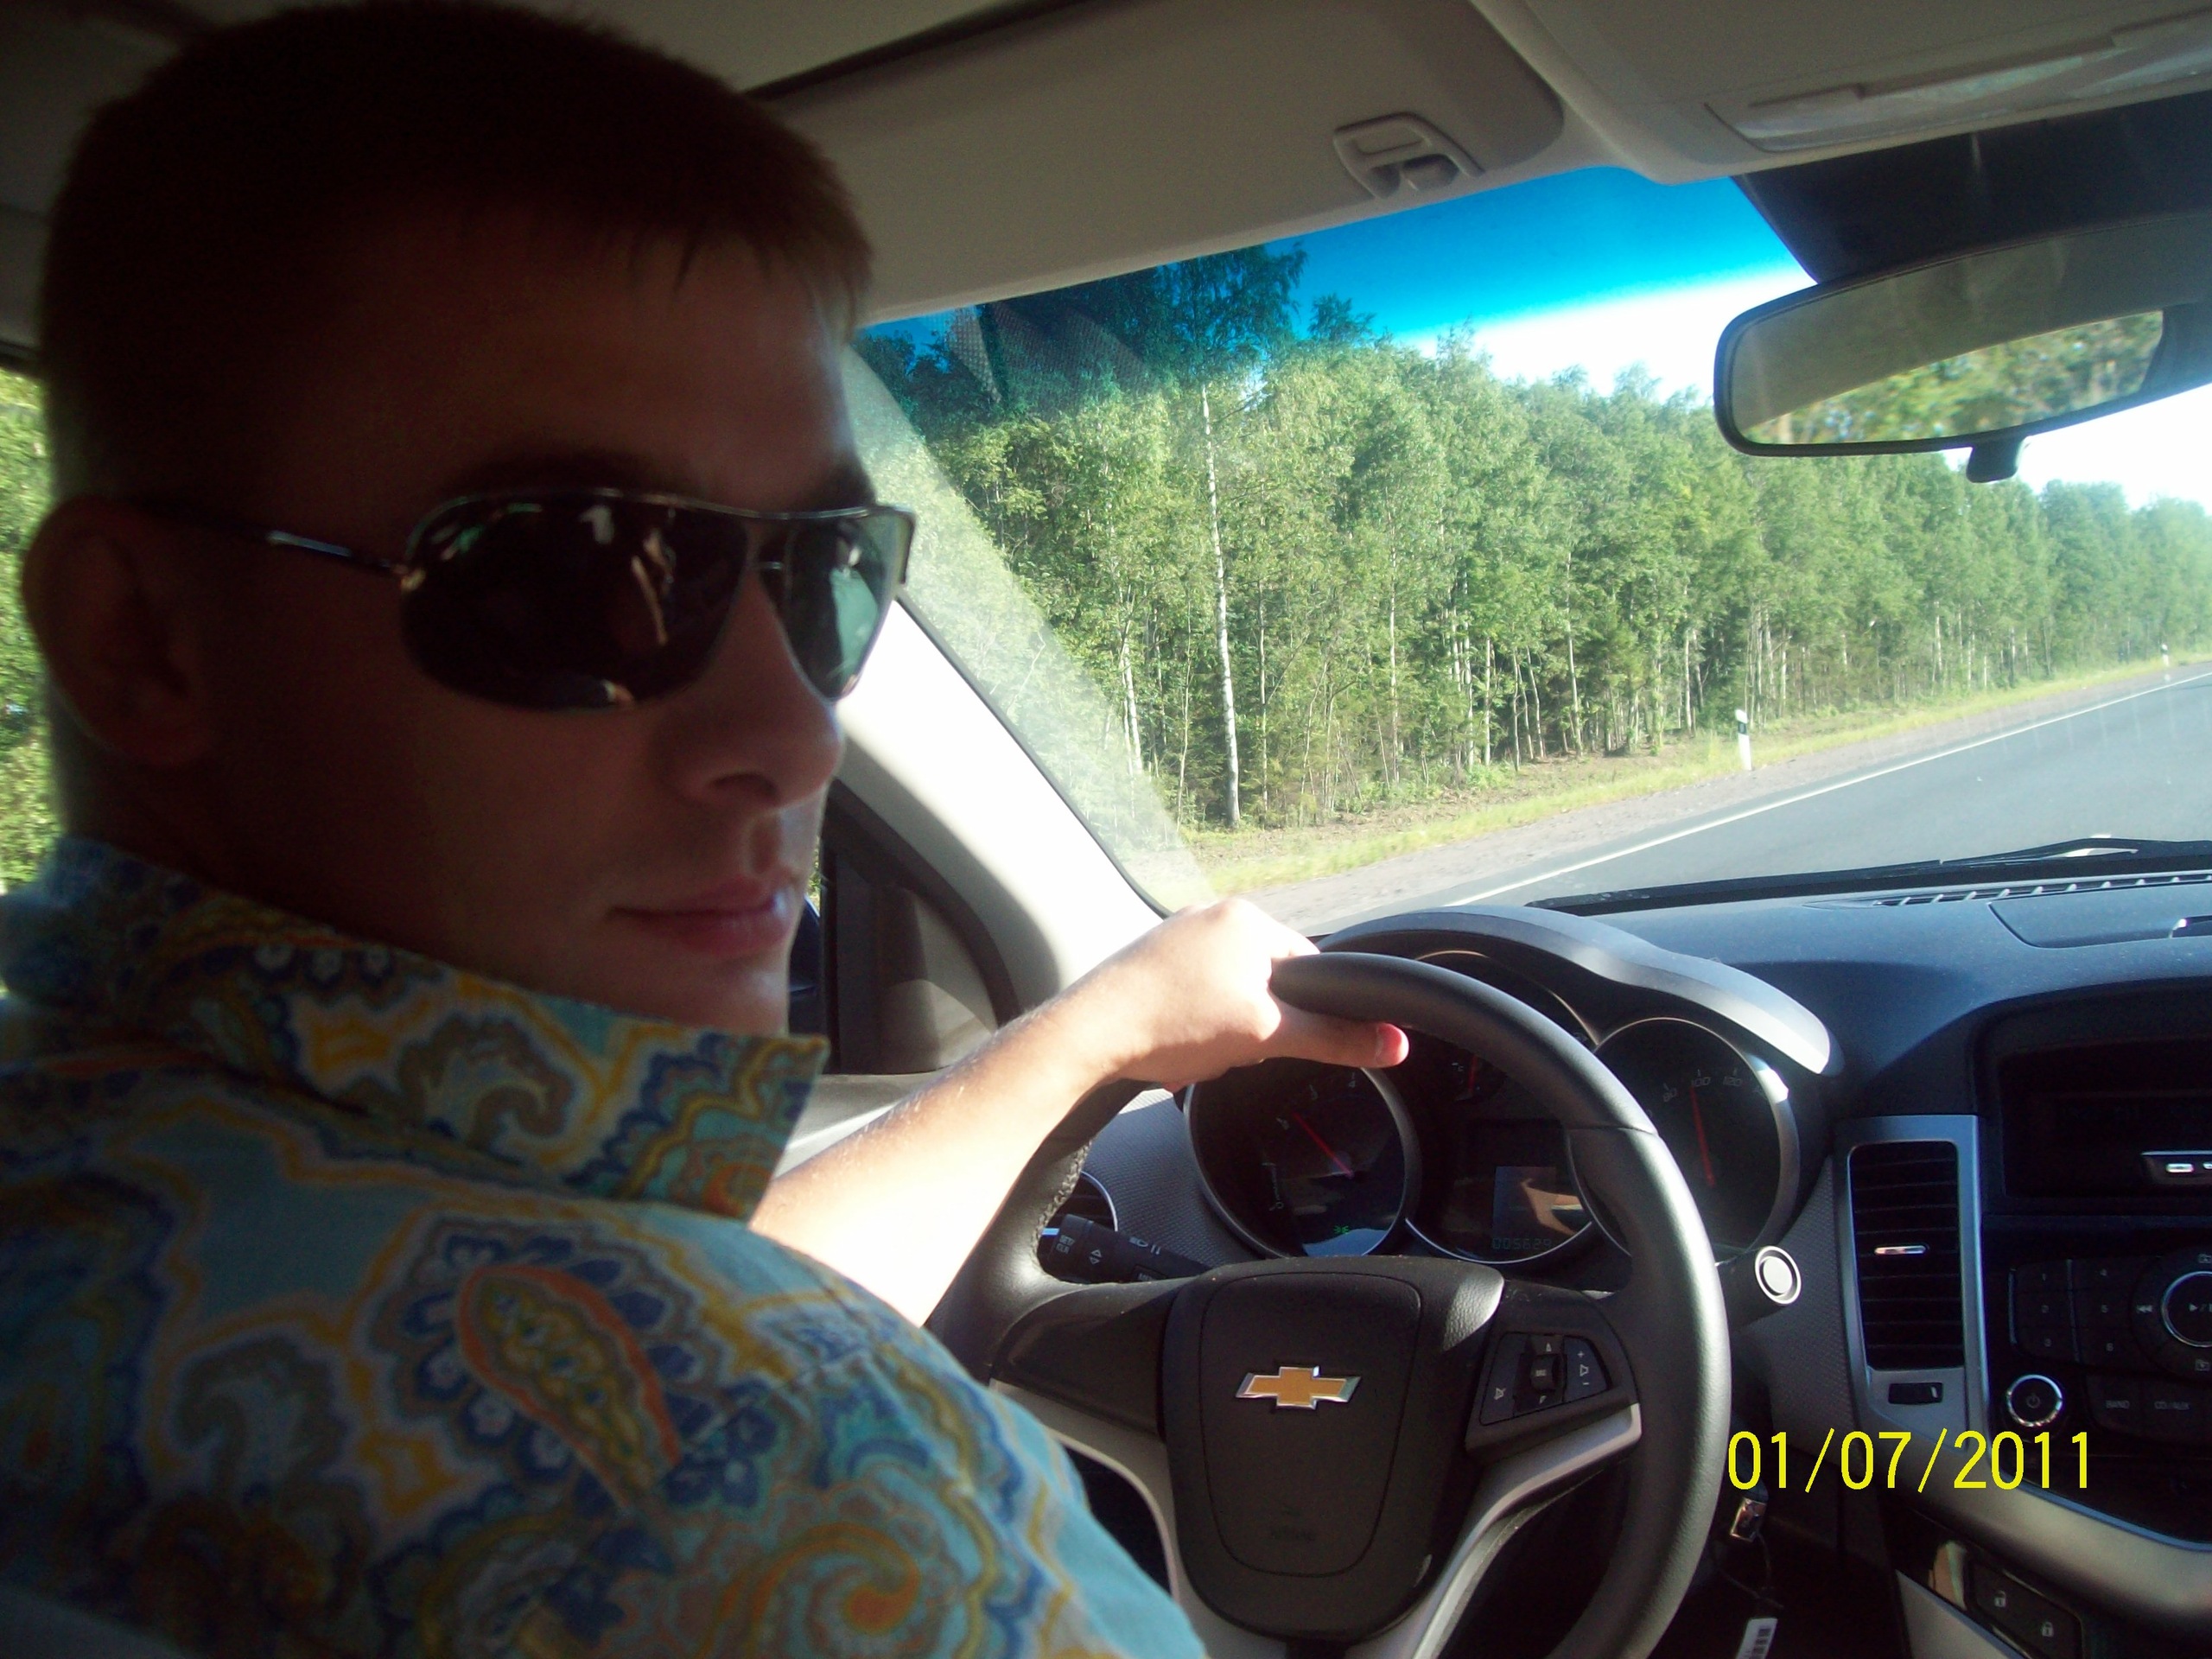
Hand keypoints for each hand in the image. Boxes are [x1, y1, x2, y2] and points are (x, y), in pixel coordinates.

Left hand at [1055, 898, 1407, 1090]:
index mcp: (1248, 918)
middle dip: (1256, 1026)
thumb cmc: (1174, 1022)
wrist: (1089, 1035)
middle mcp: (1212, 915)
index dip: (1306, 1013)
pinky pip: (1193, 997)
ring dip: (1223, 1033)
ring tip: (1195, 1050)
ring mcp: (1176, 935)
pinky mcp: (1149, 960)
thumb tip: (1393, 1043)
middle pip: (1268, 983)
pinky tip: (1174, 1050)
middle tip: (1229, 1048)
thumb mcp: (1267, 1036)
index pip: (1310, 966)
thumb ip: (1334, 1038)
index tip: (1283, 1040)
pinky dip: (1192, 1028)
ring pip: (1229, 995)